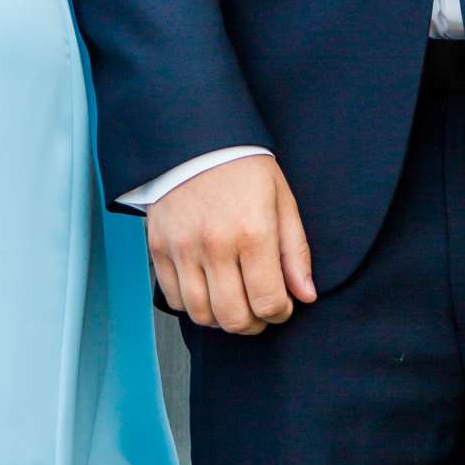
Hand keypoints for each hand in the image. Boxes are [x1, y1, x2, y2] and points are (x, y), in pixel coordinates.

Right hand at [147, 153, 316, 333]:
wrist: (193, 140)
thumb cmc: (242, 167)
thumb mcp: (281, 201)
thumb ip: (295, 252)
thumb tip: (305, 294)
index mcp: (252, 232)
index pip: (268, 302)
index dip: (280, 313)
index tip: (282, 306)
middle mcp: (214, 245)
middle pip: (234, 317)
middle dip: (254, 324)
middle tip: (260, 311)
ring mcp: (182, 248)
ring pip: (201, 315)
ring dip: (222, 319)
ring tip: (234, 303)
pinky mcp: (159, 248)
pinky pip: (174, 298)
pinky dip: (192, 305)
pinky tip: (207, 290)